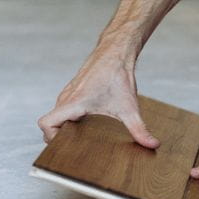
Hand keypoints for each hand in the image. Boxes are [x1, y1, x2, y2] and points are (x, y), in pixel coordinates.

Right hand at [38, 53, 159, 148]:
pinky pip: (62, 110)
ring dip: (64, 128)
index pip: (45, 123)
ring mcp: (67, 95)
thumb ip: (140, 129)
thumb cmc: (118, 75)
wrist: (115, 52)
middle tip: (76, 146)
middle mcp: (66, 99)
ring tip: (81, 138)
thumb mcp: (129, 108)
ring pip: (56, 117)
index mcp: (74, 103)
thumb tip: (152, 145)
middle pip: (49, 124)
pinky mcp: (72, 93)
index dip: (51, 137)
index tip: (67, 144)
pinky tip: (86, 126)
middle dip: (59, 137)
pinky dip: (69, 120)